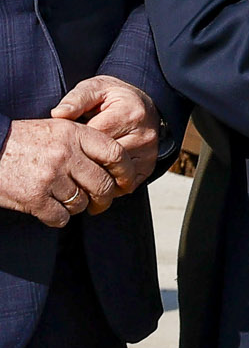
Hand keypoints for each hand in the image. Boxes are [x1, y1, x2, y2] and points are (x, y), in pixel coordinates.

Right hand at [0, 119, 122, 225]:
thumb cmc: (23, 140)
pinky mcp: (34, 197)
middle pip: (102, 184)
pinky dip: (57, 218)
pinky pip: (60, 217)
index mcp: (75, 133)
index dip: (126, 172)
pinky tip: (50, 211)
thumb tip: (114, 164)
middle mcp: (66, 154)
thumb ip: (84, 141)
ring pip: (81, 203)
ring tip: (64, 201)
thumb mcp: (57, 129)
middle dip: (104, 199)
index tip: (126, 183)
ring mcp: (50, 176)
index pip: (115, 154)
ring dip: (77, 207)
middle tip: (99, 204)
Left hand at [51, 75, 161, 196]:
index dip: (74, 142)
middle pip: (104, 160)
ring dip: (93, 175)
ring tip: (79, 167)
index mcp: (130, 113)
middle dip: (82, 160)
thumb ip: (76, 99)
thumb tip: (59, 114)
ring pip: (113, 175)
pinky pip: (123, 184)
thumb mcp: (94, 89)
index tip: (63, 141)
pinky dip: (106, 183)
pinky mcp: (148, 166)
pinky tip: (95, 174)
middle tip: (66, 159)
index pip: (95, 138)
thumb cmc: (112, 97)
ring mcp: (149, 153)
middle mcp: (144, 135)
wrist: (142, 104)